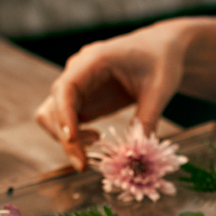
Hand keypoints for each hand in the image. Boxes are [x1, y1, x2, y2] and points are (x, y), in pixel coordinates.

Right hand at [34, 21, 189, 170]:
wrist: (161, 52)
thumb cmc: (161, 62)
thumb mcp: (160, 89)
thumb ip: (148, 118)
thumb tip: (138, 152)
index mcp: (94, 60)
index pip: (66, 88)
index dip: (64, 116)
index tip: (72, 141)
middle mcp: (78, 72)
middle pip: (53, 107)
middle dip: (65, 138)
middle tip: (84, 164)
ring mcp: (79, 87)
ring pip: (53, 116)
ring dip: (67, 138)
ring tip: (96, 145)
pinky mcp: (84, 100)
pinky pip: (67, 122)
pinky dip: (75, 137)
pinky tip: (98, 139)